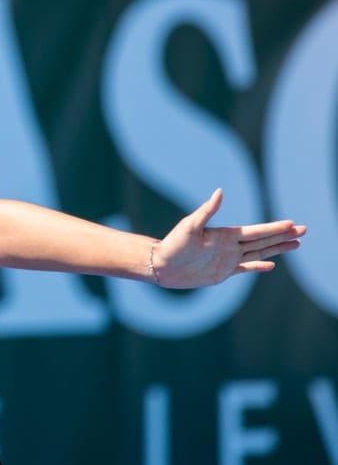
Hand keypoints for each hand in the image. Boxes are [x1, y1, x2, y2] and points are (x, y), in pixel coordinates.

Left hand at [153, 188, 305, 288]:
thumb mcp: (189, 225)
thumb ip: (207, 210)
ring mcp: (228, 259)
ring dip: (277, 249)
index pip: (256, 231)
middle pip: (263, 241)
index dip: (274, 229)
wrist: (161, 264)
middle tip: (304, 230)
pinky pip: (245, 269)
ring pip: (259, 253)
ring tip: (296, 245)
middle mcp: (230, 246)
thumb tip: (220, 191)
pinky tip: (271, 265)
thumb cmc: (173, 243)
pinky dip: (258, 267)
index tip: (292, 224)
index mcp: (225, 234)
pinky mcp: (223, 273)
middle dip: (284, 236)